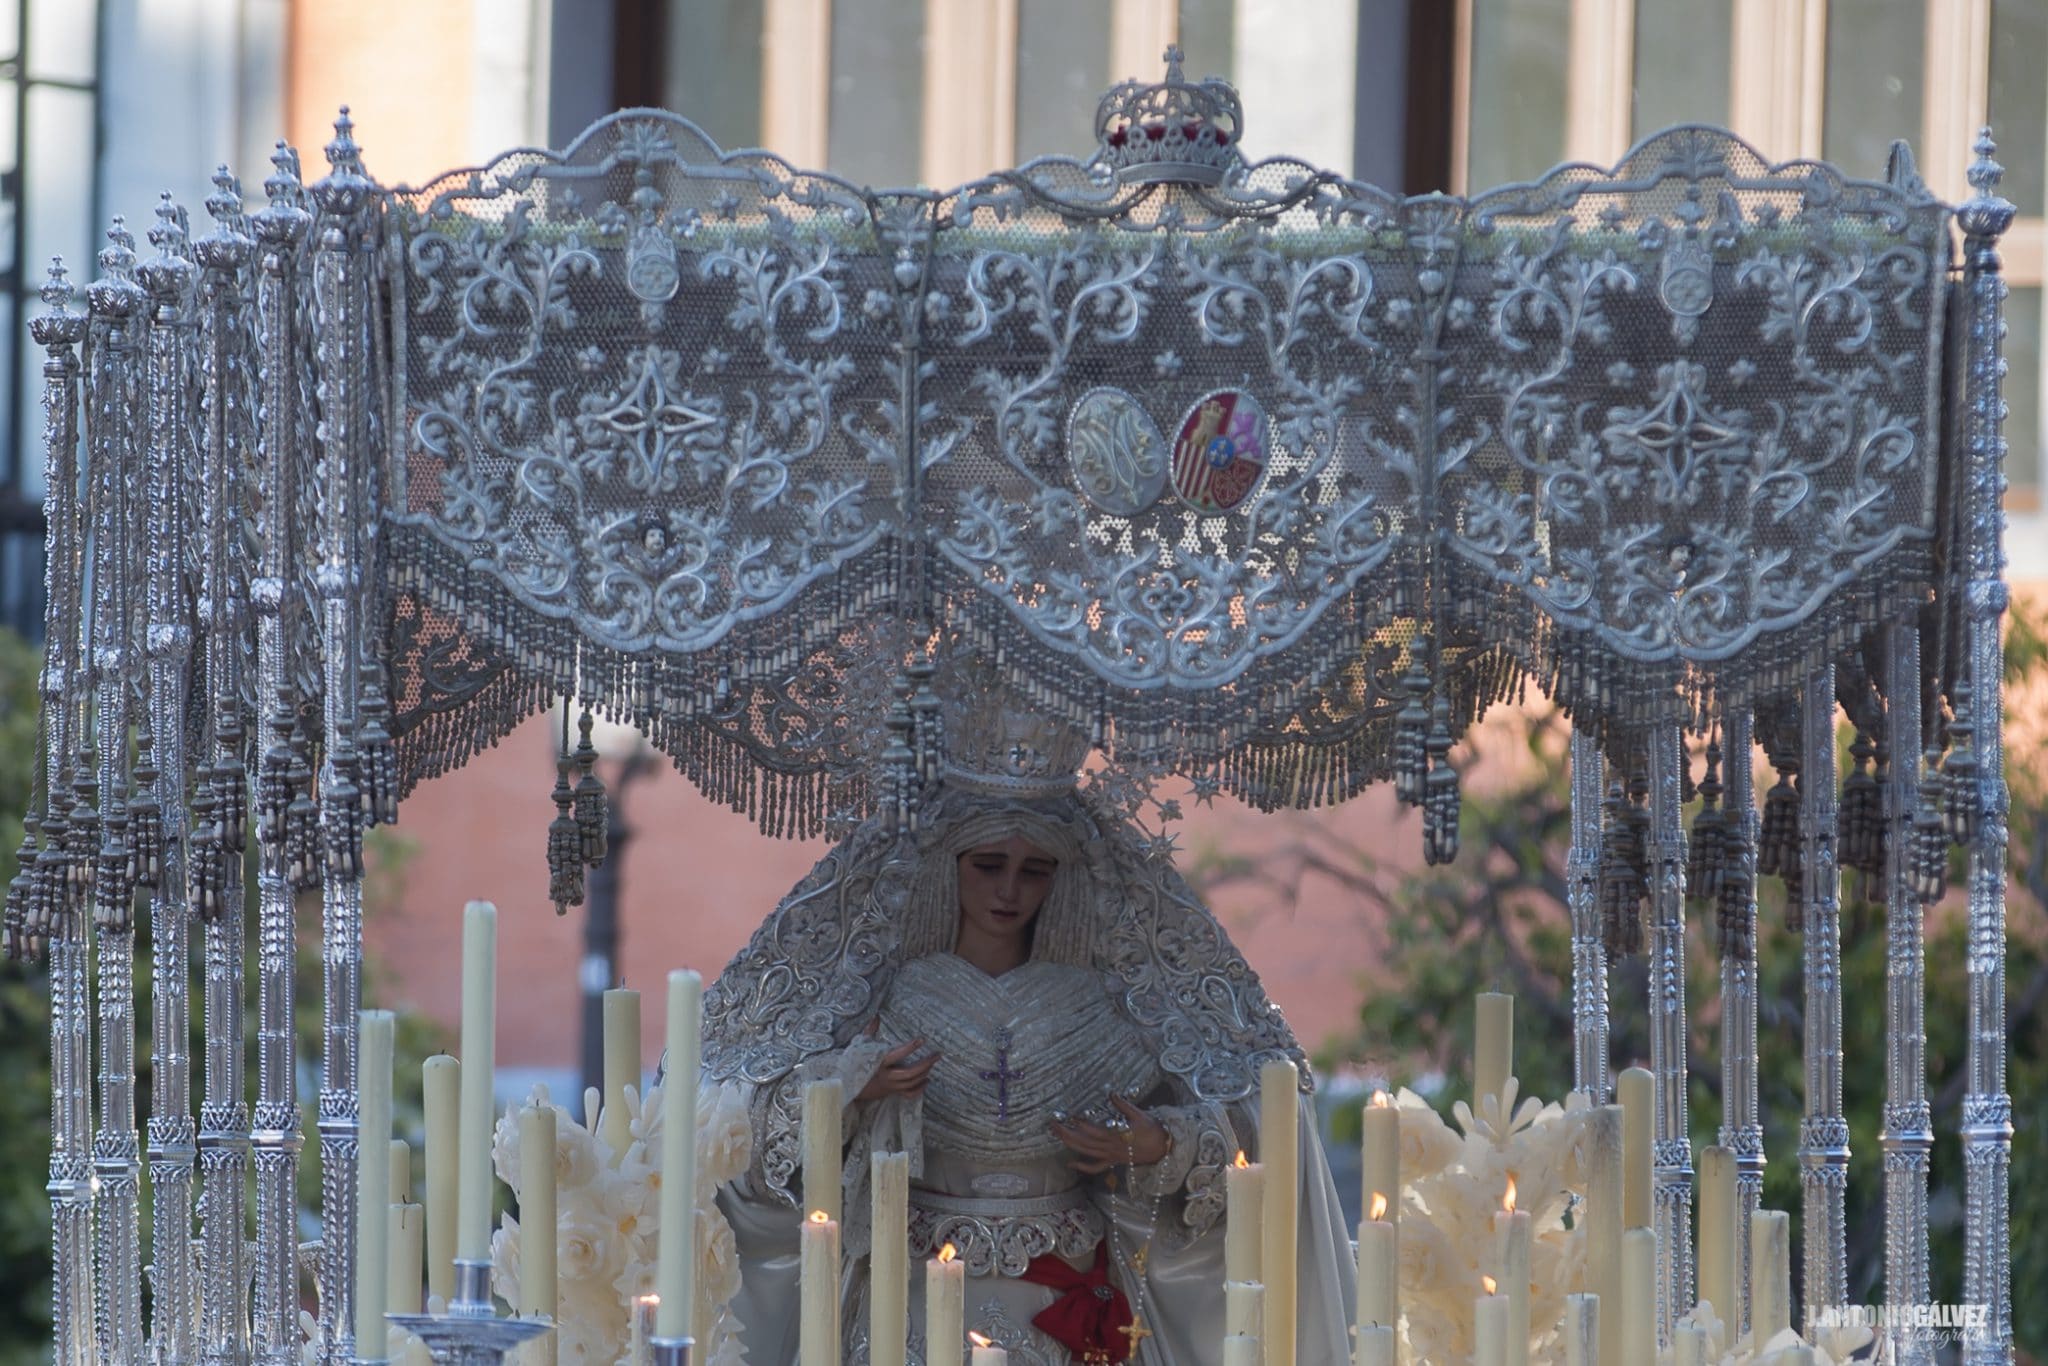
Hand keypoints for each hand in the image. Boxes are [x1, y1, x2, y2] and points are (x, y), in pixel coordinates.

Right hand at [856, 1019, 938, 1101]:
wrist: (849, 1085)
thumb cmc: (856, 1062)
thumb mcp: (861, 1045)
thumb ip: (870, 1030)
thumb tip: (877, 1015)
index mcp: (879, 1062)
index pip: (897, 1055)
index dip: (910, 1047)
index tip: (922, 1039)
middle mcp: (886, 1076)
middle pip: (910, 1073)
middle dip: (925, 1064)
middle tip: (937, 1055)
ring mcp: (891, 1086)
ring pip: (911, 1083)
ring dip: (924, 1073)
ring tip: (932, 1063)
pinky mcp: (892, 1092)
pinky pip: (909, 1094)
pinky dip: (919, 1089)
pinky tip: (927, 1080)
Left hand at [1051, 1095, 1168, 1172]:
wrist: (1163, 1149)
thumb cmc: (1153, 1130)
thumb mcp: (1140, 1115)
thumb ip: (1124, 1105)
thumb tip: (1112, 1093)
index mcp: (1117, 1136)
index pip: (1095, 1132)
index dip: (1082, 1125)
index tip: (1071, 1116)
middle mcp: (1111, 1148)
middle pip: (1085, 1143)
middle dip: (1068, 1134)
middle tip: (1054, 1125)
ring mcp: (1111, 1156)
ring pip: (1087, 1153)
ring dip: (1070, 1145)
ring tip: (1057, 1136)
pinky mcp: (1113, 1161)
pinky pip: (1096, 1167)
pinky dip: (1083, 1167)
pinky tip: (1071, 1164)